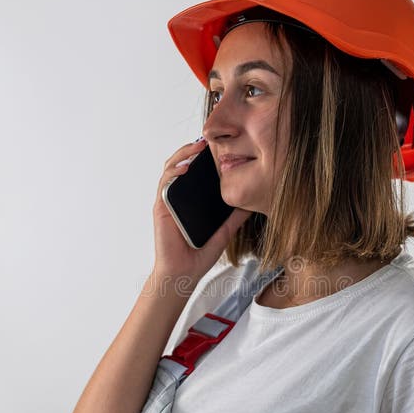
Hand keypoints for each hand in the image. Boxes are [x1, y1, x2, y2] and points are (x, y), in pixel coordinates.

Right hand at [153, 138, 251, 282]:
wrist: (183, 273)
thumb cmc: (199, 254)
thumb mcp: (225, 232)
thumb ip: (236, 217)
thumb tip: (253, 203)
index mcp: (192, 199)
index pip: (197, 171)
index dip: (205, 156)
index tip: (220, 144)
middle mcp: (179, 196)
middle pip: (183, 163)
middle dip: (194, 148)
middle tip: (210, 139)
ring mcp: (168, 200)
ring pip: (172, 168)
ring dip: (183, 154)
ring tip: (198, 146)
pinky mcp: (160, 207)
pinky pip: (164, 184)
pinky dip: (173, 172)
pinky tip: (185, 168)